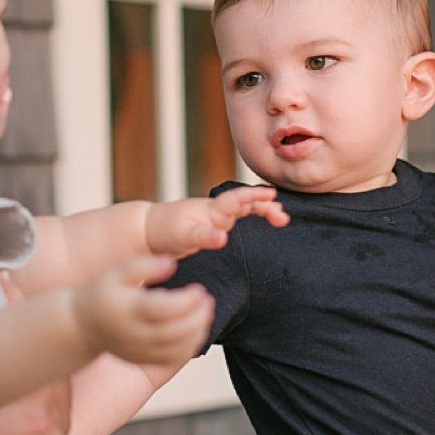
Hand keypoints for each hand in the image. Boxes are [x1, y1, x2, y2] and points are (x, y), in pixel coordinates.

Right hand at [71, 255, 213, 364]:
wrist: (80, 327)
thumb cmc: (100, 294)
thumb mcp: (116, 273)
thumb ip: (144, 266)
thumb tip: (171, 264)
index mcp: (129, 310)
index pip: (166, 309)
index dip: (188, 301)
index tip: (199, 289)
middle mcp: (135, 334)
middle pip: (176, 332)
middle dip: (198, 317)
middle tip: (207, 300)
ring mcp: (139, 350)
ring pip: (177, 348)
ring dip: (198, 332)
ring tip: (204, 313)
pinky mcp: (142, 360)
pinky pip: (172, 359)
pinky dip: (189, 346)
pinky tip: (195, 330)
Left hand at [145, 185, 286, 255]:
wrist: (150, 231)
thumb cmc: (165, 232)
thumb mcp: (183, 237)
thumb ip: (203, 237)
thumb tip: (223, 238)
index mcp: (212, 209)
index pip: (237, 199)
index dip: (255, 197)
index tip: (272, 197)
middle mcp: (217, 210)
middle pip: (246, 202)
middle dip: (266, 205)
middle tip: (283, 217)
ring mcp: (217, 217)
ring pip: (245, 208)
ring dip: (263, 210)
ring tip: (281, 219)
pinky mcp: (215, 225)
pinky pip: (239, 217)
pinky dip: (254, 216)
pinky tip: (265, 222)